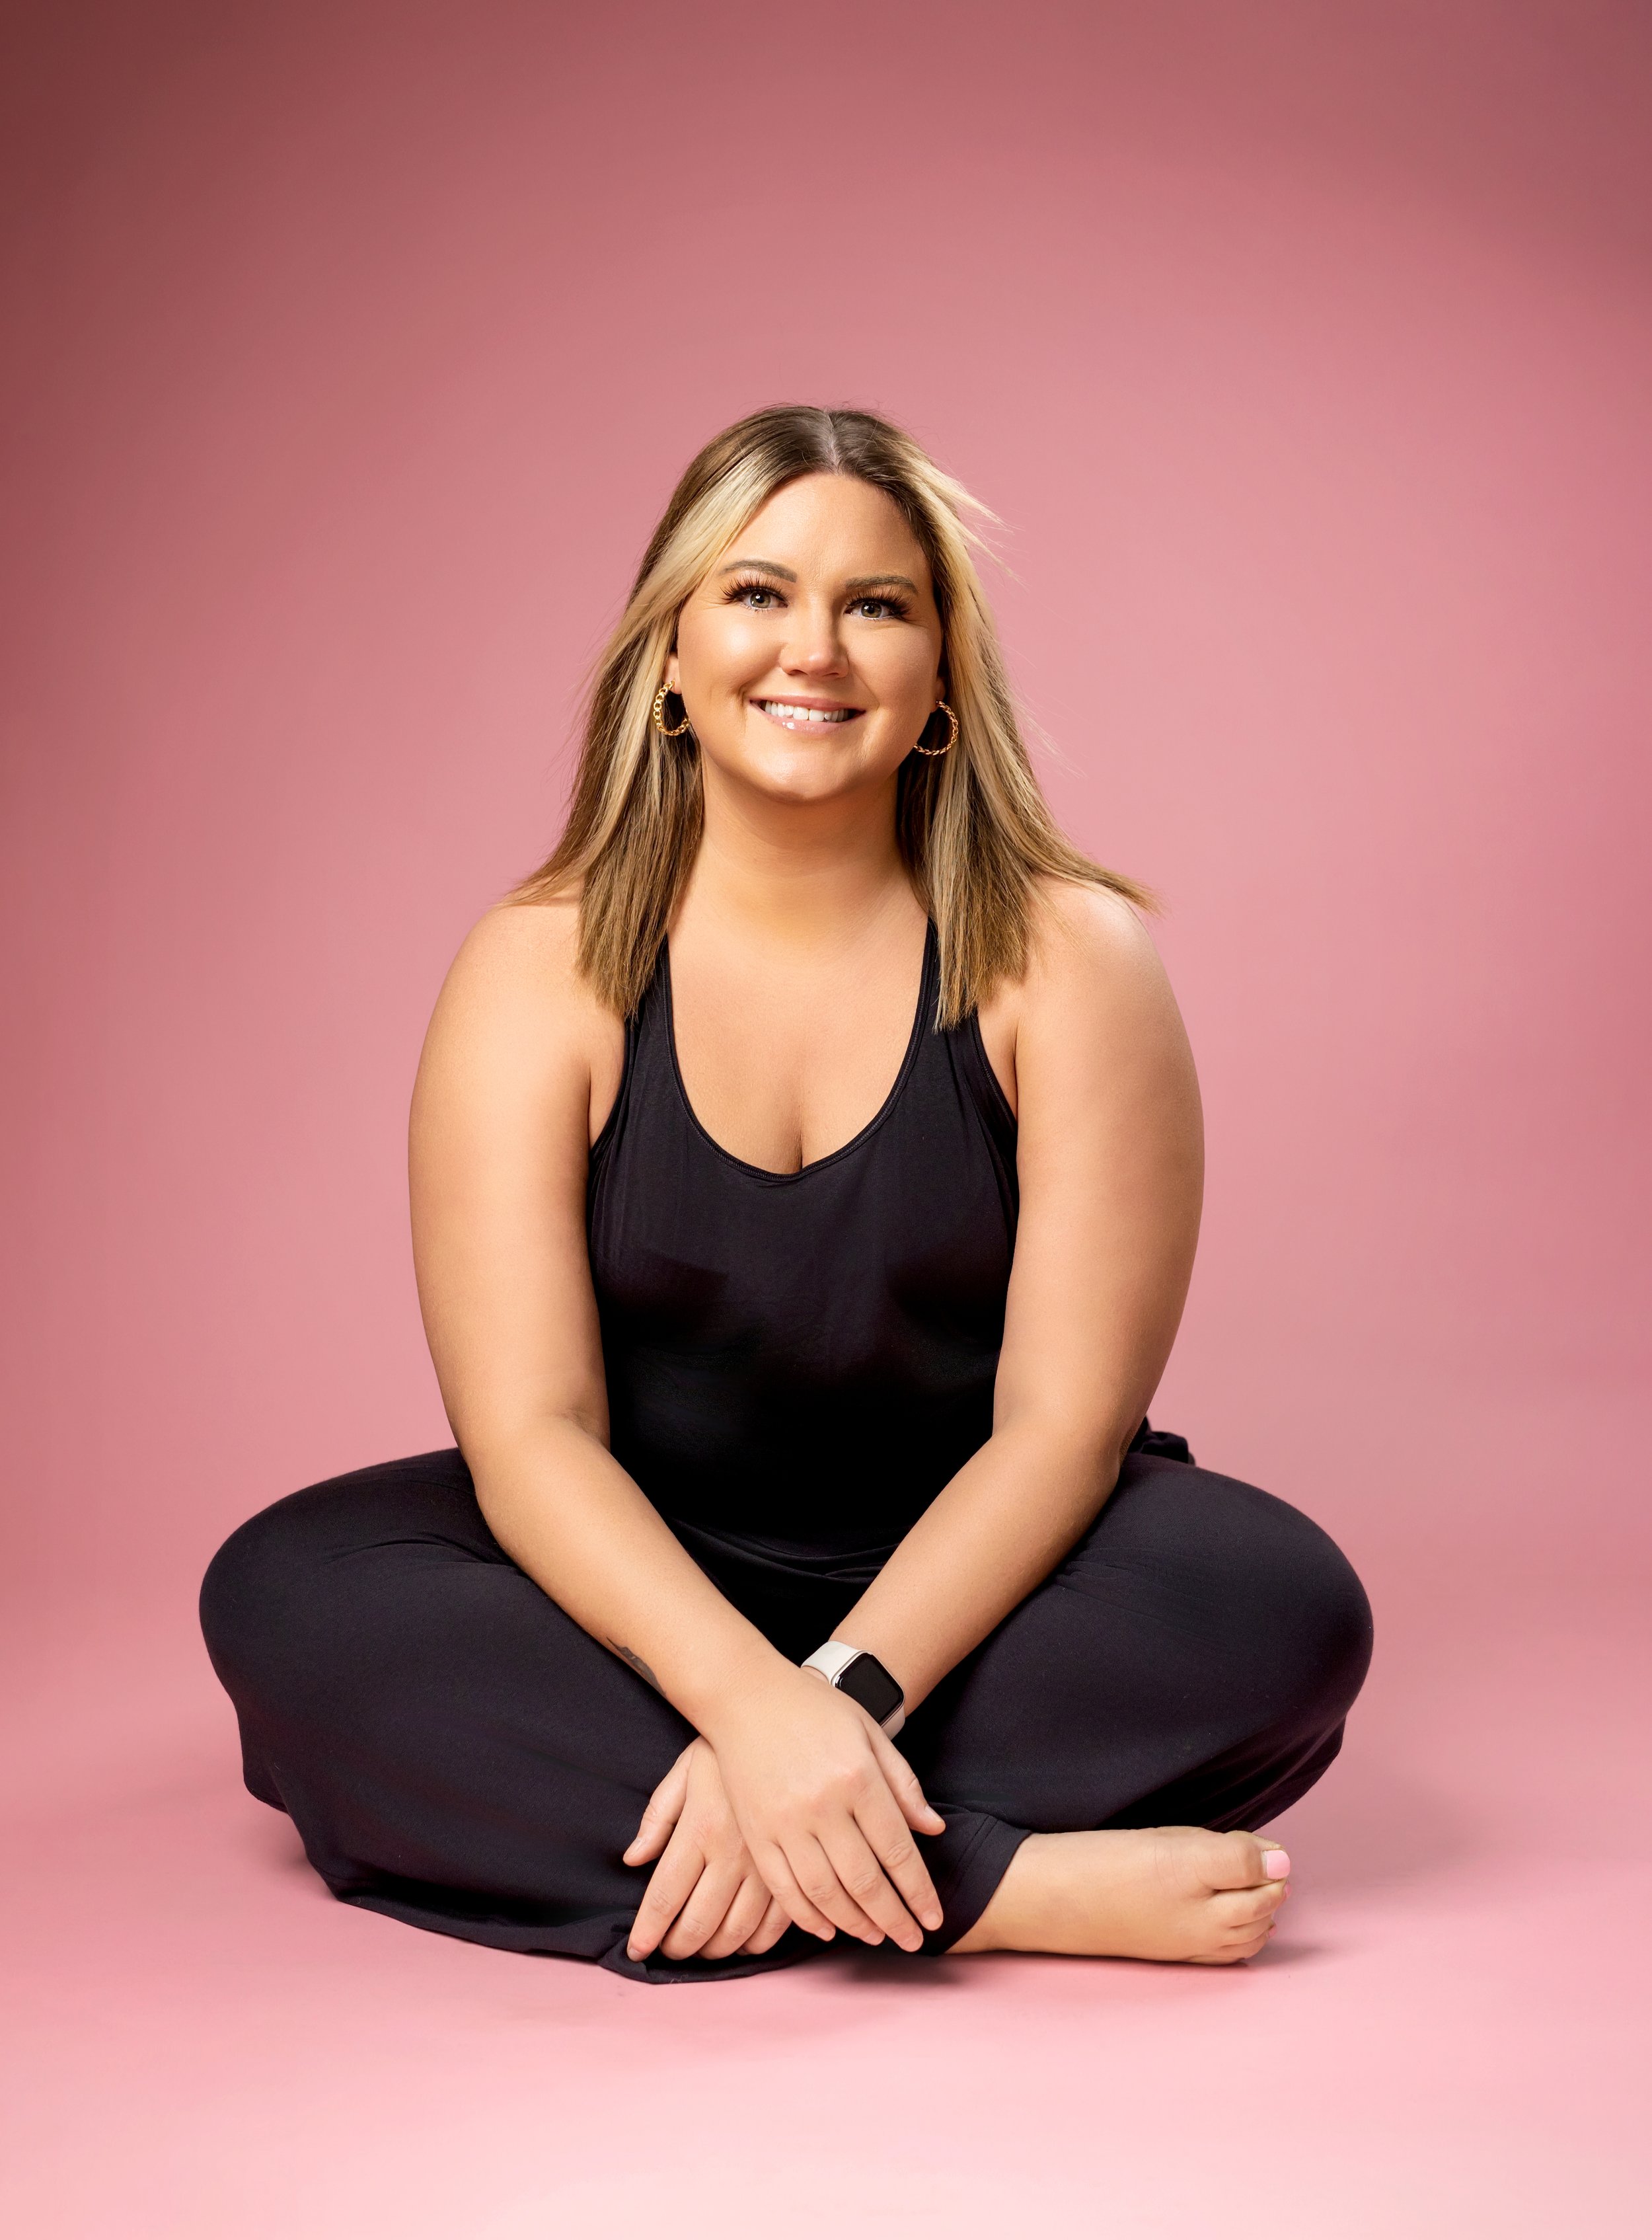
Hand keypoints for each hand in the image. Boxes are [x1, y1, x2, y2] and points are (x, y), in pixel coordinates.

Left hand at [624, 1739, 790, 1962]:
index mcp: (701, 1829)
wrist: (785, 1725)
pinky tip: (742, 1940)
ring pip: (737, 1932)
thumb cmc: (727, 1750)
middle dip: (677, 1947)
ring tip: (701, 1948)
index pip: (665, 1897)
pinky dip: (755, 1944)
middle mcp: (733, 1853)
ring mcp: (769, 1865)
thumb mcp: (683, 1772)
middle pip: (699, 1923)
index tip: (636, 1951)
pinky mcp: (796, 1868)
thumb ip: (657, 1818)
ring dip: (714, 1952)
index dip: (648, 1932)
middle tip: (667, 1950)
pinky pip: (776, 1926)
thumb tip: (633, 1860)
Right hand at [701, 1665, 946, 1951]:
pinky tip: (827, 1928)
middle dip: (893, 1919)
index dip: (918, 1891)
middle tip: (912, 1942)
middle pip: (864, 1881)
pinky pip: (783, 1888)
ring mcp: (784, 1823)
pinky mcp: (756, 1833)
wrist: (746, 1695)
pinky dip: (806, 1916)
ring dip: (854, 1924)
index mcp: (857, 1778)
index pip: (896, 1851)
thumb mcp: (869, 1732)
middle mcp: (822, 1806)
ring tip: (875, 1937)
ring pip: (825, 1893)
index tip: (933, 1919)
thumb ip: (903, 1783)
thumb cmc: (815, 1708)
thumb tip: (933, 1830)